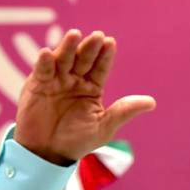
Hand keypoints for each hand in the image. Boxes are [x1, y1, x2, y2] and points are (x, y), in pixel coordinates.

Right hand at [14, 29, 155, 165]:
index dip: (105, 56)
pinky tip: (48, 53)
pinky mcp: (37, 85)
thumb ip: (124, 111)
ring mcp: (56, 81)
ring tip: (74, 35)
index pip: (100, 68)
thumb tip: (152, 102)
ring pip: (63, 60)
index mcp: (92, 88)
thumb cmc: (78, 142)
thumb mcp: (104, 127)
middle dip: (90, 48)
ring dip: (68, 47)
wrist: (48, 154)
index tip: (110, 43)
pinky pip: (42, 71)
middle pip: (83, 60)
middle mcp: (74, 80)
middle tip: (97, 36)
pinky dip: (44, 62)